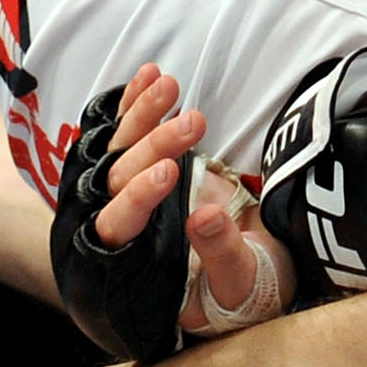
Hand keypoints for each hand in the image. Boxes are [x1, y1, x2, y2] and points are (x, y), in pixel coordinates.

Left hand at [83, 65, 284, 339]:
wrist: (252, 271)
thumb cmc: (243, 291)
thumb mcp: (240, 283)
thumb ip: (221, 254)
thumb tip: (203, 216)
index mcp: (133, 265)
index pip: (115, 228)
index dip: (135, 200)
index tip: (169, 173)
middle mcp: (123, 225)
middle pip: (117, 181)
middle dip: (152, 147)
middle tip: (196, 123)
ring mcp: (135, 193)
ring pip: (119, 150)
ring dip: (141, 115)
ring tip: (168, 84)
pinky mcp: (152, 168)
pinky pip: (132, 134)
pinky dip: (136, 104)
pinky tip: (149, 75)